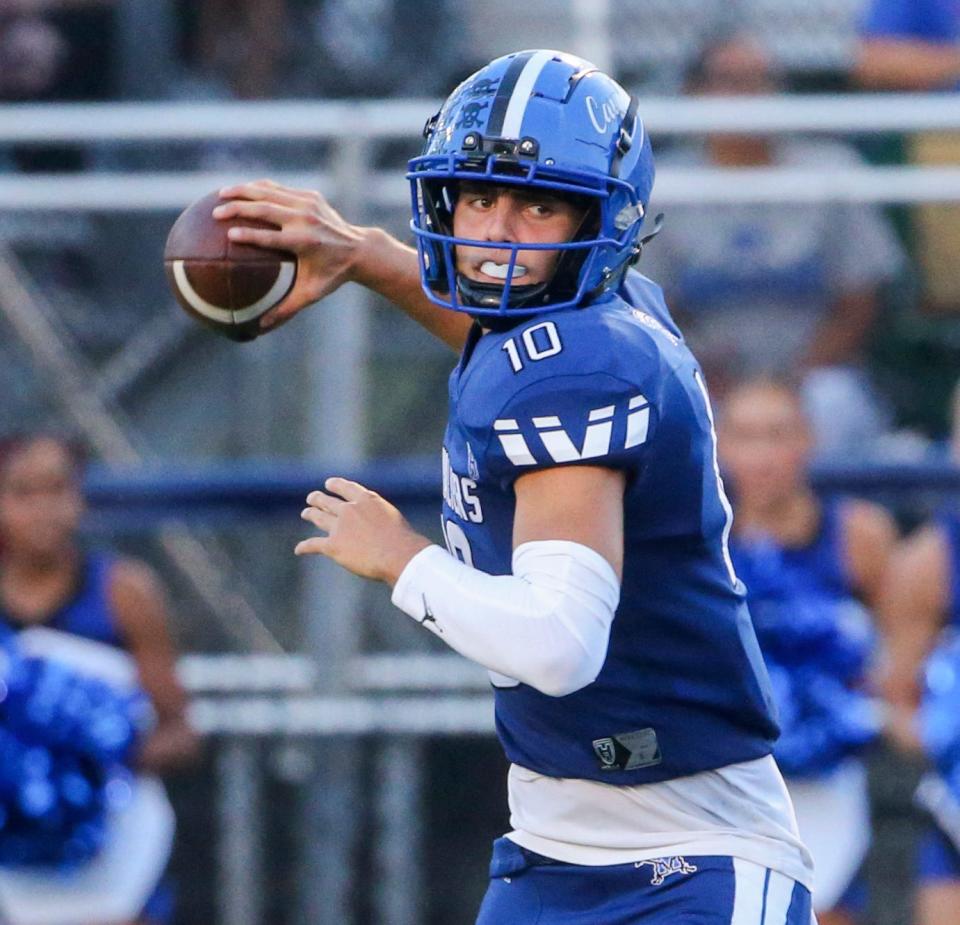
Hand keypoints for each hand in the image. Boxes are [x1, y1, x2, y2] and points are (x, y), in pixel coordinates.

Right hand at [214, 180, 367, 332]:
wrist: (359, 250)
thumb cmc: (331, 276)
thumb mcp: (311, 294)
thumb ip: (285, 309)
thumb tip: (260, 327)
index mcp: (305, 243)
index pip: (271, 238)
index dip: (249, 235)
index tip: (229, 234)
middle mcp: (306, 220)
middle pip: (266, 209)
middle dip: (239, 208)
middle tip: (216, 212)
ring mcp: (309, 204)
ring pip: (271, 192)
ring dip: (244, 191)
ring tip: (221, 194)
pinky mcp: (311, 196)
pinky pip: (280, 189)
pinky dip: (260, 188)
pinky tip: (242, 190)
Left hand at [295, 477, 431, 584]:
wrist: (398, 554)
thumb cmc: (403, 540)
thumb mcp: (392, 518)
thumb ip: (379, 518)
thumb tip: (377, 527)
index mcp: (366, 500)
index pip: (346, 488)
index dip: (335, 484)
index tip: (329, 483)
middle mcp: (350, 510)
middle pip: (328, 501)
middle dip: (318, 498)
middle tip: (312, 498)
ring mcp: (339, 527)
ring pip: (319, 517)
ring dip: (311, 514)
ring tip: (306, 513)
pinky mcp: (333, 546)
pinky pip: (314, 544)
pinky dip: (304, 547)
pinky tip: (298, 550)